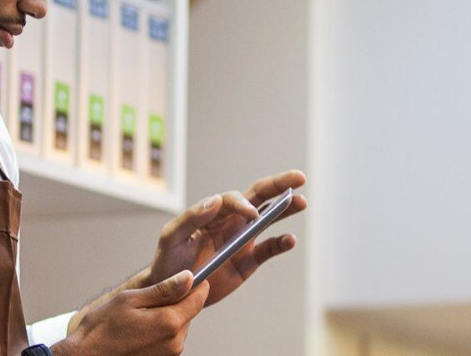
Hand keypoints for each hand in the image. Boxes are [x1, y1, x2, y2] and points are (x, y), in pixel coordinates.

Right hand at [53, 271, 208, 355]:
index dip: (197, 285)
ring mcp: (169, 354)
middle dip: (175, 302)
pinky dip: (159, 331)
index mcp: (168, 323)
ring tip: (138, 318)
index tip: (192, 277)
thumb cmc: (101, 330)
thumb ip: (162, 290)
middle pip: (188, 313)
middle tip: (148, 299)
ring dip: (166, 317)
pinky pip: (169, 339)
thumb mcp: (129, 300)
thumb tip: (188, 278)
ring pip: (178, 326)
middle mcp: (174, 342)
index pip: (197, 299)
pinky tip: (138, 330)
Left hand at [144, 170, 307, 305]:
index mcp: (211, 212)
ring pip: (269, 219)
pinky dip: (281, 243)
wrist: (173, 292)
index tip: (251, 214)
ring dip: (285, 209)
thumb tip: (215, 200)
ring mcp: (241, 240)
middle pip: (257, 197)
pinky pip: (269, 248)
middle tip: (299, 177)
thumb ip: (191, 218)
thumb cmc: (168, 260)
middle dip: (278, 185)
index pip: (232, 199)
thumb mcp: (172, 237)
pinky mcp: (248, 261)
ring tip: (301, 202)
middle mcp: (230, 221)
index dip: (243, 204)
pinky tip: (290, 239)